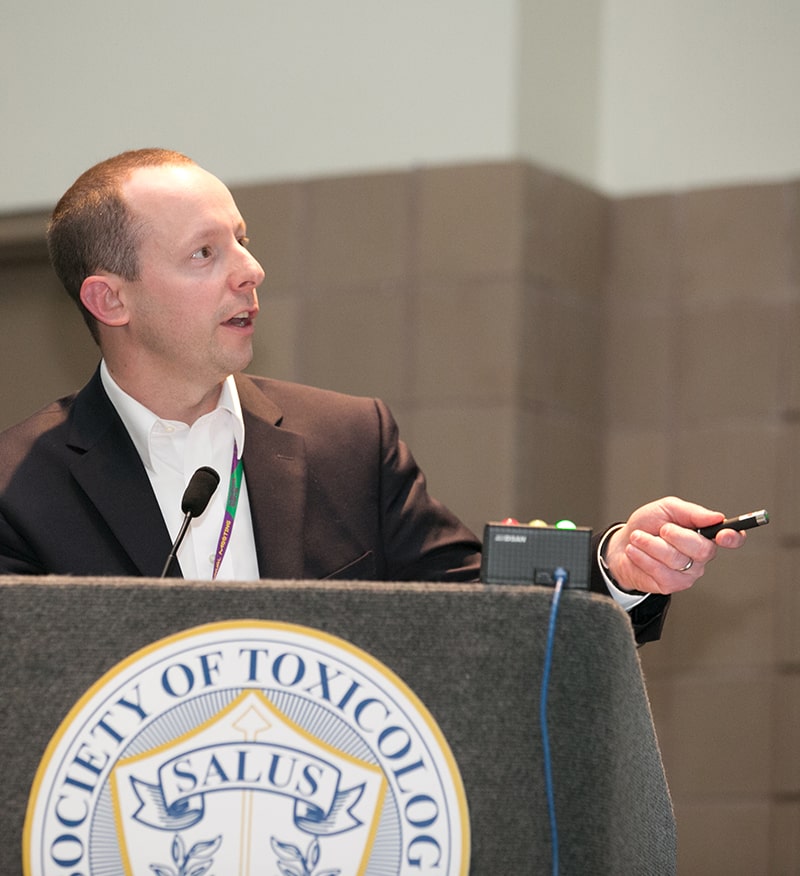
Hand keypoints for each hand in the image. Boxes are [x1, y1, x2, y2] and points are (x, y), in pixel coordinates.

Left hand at [603, 496, 746, 594]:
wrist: (621, 544)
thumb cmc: (647, 525)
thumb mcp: (666, 509)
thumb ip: (691, 512)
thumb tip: (716, 516)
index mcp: (705, 534)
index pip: (733, 538)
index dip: (734, 538)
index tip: (723, 535)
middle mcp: (700, 556)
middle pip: (702, 550)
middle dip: (676, 536)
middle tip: (661, 529)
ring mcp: (688, 573)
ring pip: (676, 560)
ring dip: (651, 544)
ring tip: (639, 538)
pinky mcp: (671, 585)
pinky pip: (661, 572)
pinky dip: (643, 557)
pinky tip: (636, 551)